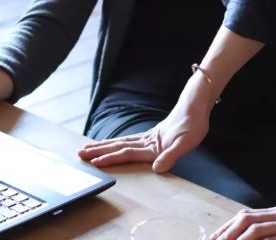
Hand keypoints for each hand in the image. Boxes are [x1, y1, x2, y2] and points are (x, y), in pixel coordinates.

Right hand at [77, 104, 208, 172]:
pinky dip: (116, 142)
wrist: (195, 107)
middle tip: (81, 154)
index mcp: (152, 145)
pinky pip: (129, 140)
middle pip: (118, 146)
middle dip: (99, 151)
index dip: (111, 158)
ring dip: (104, 146)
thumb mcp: (185, 144)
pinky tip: (113, 143)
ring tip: (89, 148)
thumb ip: (171, 156)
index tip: (95, 162)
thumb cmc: (192, 126)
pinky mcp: (151, 135)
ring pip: (120, 142)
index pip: (126, 153)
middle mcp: (146, 141)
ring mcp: (147, 137)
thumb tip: (158, 169)